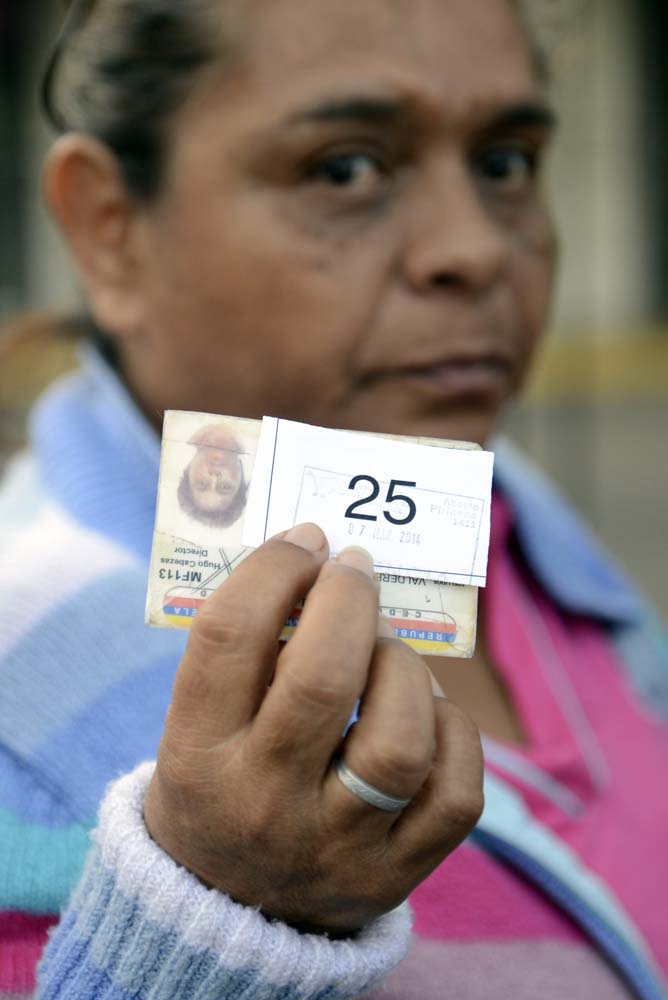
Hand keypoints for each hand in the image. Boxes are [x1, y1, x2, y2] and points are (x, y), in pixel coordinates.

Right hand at [143, 523, 483, 935]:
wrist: (229, 913)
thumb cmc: (219, 786)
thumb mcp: (196, 727)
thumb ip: (246, 654)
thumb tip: (320, 562)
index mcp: (198, 758)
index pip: (229, 638)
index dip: (274, 569)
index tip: (306, 540)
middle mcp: (264, 805)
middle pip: (322, 680)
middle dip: (349, 602)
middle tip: (355, 568)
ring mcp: (337, 848)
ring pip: (400, 741)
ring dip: (402, 669)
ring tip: (387, 653)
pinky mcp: (397, 875)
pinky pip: (456, 792)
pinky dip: (452, 732)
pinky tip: (426, 714)